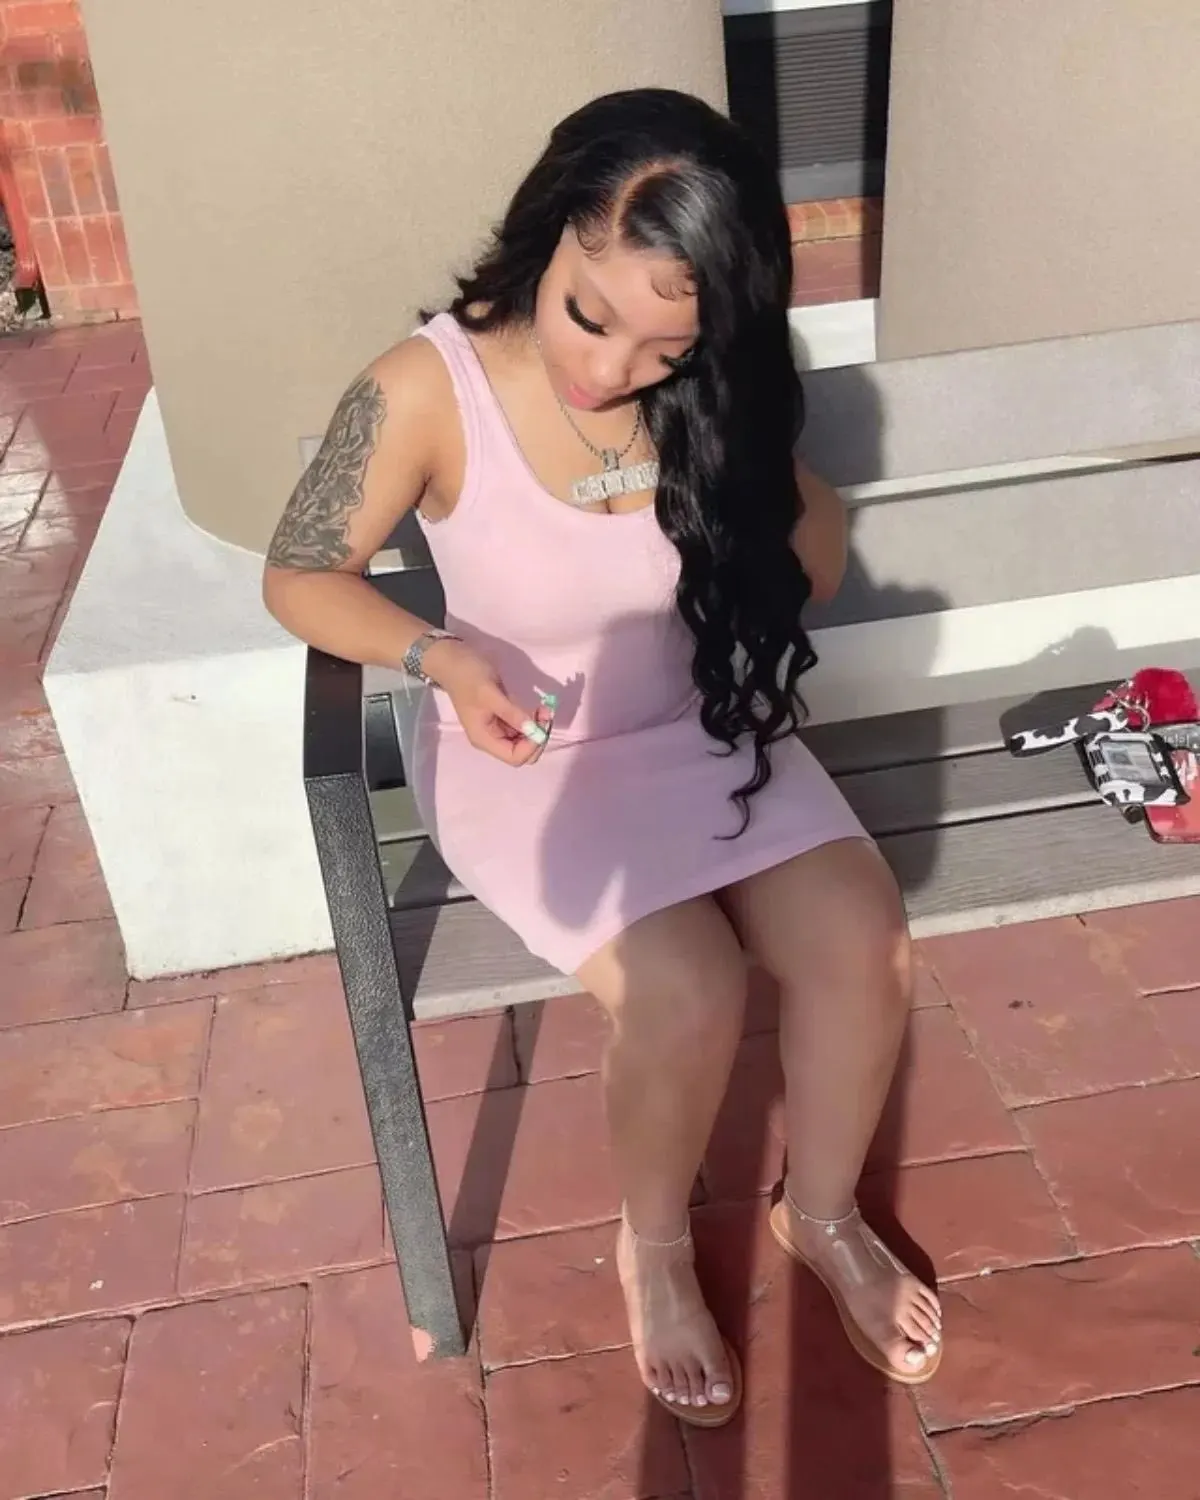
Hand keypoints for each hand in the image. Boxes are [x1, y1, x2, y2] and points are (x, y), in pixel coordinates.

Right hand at [423, 639, 548, 766]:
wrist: (453, 659)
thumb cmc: (468, 676)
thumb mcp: (491, 694)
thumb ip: (512, 713)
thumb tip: (534, 730)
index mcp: (484, 739)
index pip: (514, 757)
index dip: (532, 746)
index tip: (541, 723)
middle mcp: (491, 738)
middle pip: (522, 752)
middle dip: (537, 737)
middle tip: (545, 714)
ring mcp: (496, 728)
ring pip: (524, 740)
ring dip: (537, 728)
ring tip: (543, 708)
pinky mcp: (501, 717)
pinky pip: (521, 727)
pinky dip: (532, 721)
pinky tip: (537, 708)